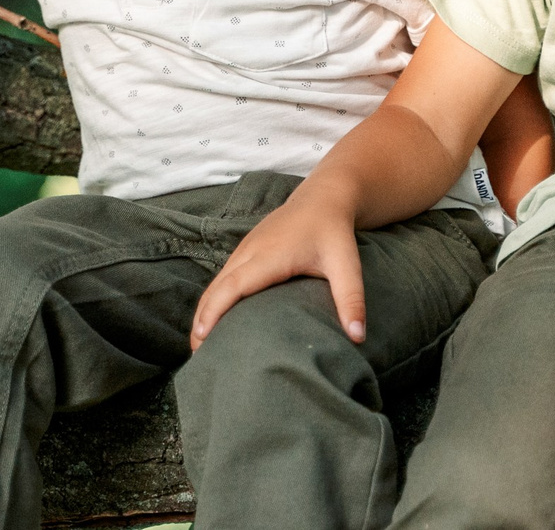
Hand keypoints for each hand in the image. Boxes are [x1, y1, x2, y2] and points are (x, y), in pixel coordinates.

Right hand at [188, 191, 366, 347]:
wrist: (325, 197)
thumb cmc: (334, 231)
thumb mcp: (347, 264)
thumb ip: (351, 299)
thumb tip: (359, 338)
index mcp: (270, 255)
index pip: (233, 285)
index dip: (214, 311)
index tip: (201, 337)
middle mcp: (251, 250)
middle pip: (216, 288)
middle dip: (202, 320)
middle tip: (196, 356)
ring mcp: (245, 248)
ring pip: (216, 282)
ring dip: (205, 311)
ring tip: (200, 346)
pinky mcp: (246, 249)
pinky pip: (223, 277)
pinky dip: (213, 299)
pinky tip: (214, 319)